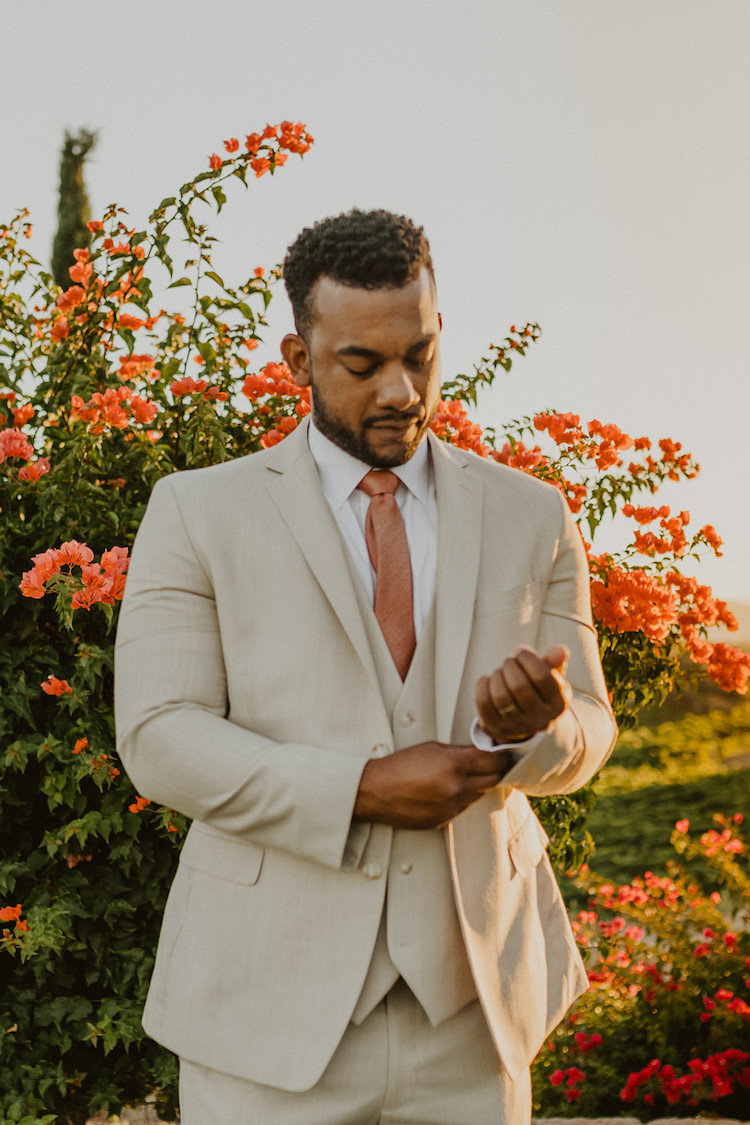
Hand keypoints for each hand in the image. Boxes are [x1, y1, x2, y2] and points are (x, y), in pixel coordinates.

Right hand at [353, 741, 513, 828]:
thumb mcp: (432, 748)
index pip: (496, 762)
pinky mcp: (445, 821)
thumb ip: (461, 752)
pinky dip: (461, 797)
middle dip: (495, 770)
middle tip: (491, 762)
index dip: (502, 755)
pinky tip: (445, 789)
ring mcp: (452, 807)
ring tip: (461, 775)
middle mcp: (458, 789)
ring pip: (479, 794)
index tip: (503, 752)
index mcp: (456, 766)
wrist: (374, 792)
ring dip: (477, 784)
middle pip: (494, 779)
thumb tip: (483, 752)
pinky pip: (462, 807)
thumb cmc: (400, 764)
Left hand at [474, 644, 571, 744]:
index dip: (528, 658)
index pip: (542, 677)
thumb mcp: (549, 675)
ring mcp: (518, 727)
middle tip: (509, 661)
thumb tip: (561, 650)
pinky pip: (484, 702)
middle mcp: (541, 720)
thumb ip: (554, 662)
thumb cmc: (537, 687)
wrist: (524, 719)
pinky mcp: (496, 728)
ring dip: (496, 676)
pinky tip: (488, 680)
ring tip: (499, 671)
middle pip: (519, 686)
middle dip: (510, 666)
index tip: (521, 652)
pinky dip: (483, 685)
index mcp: (558, 704)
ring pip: (501, 697)